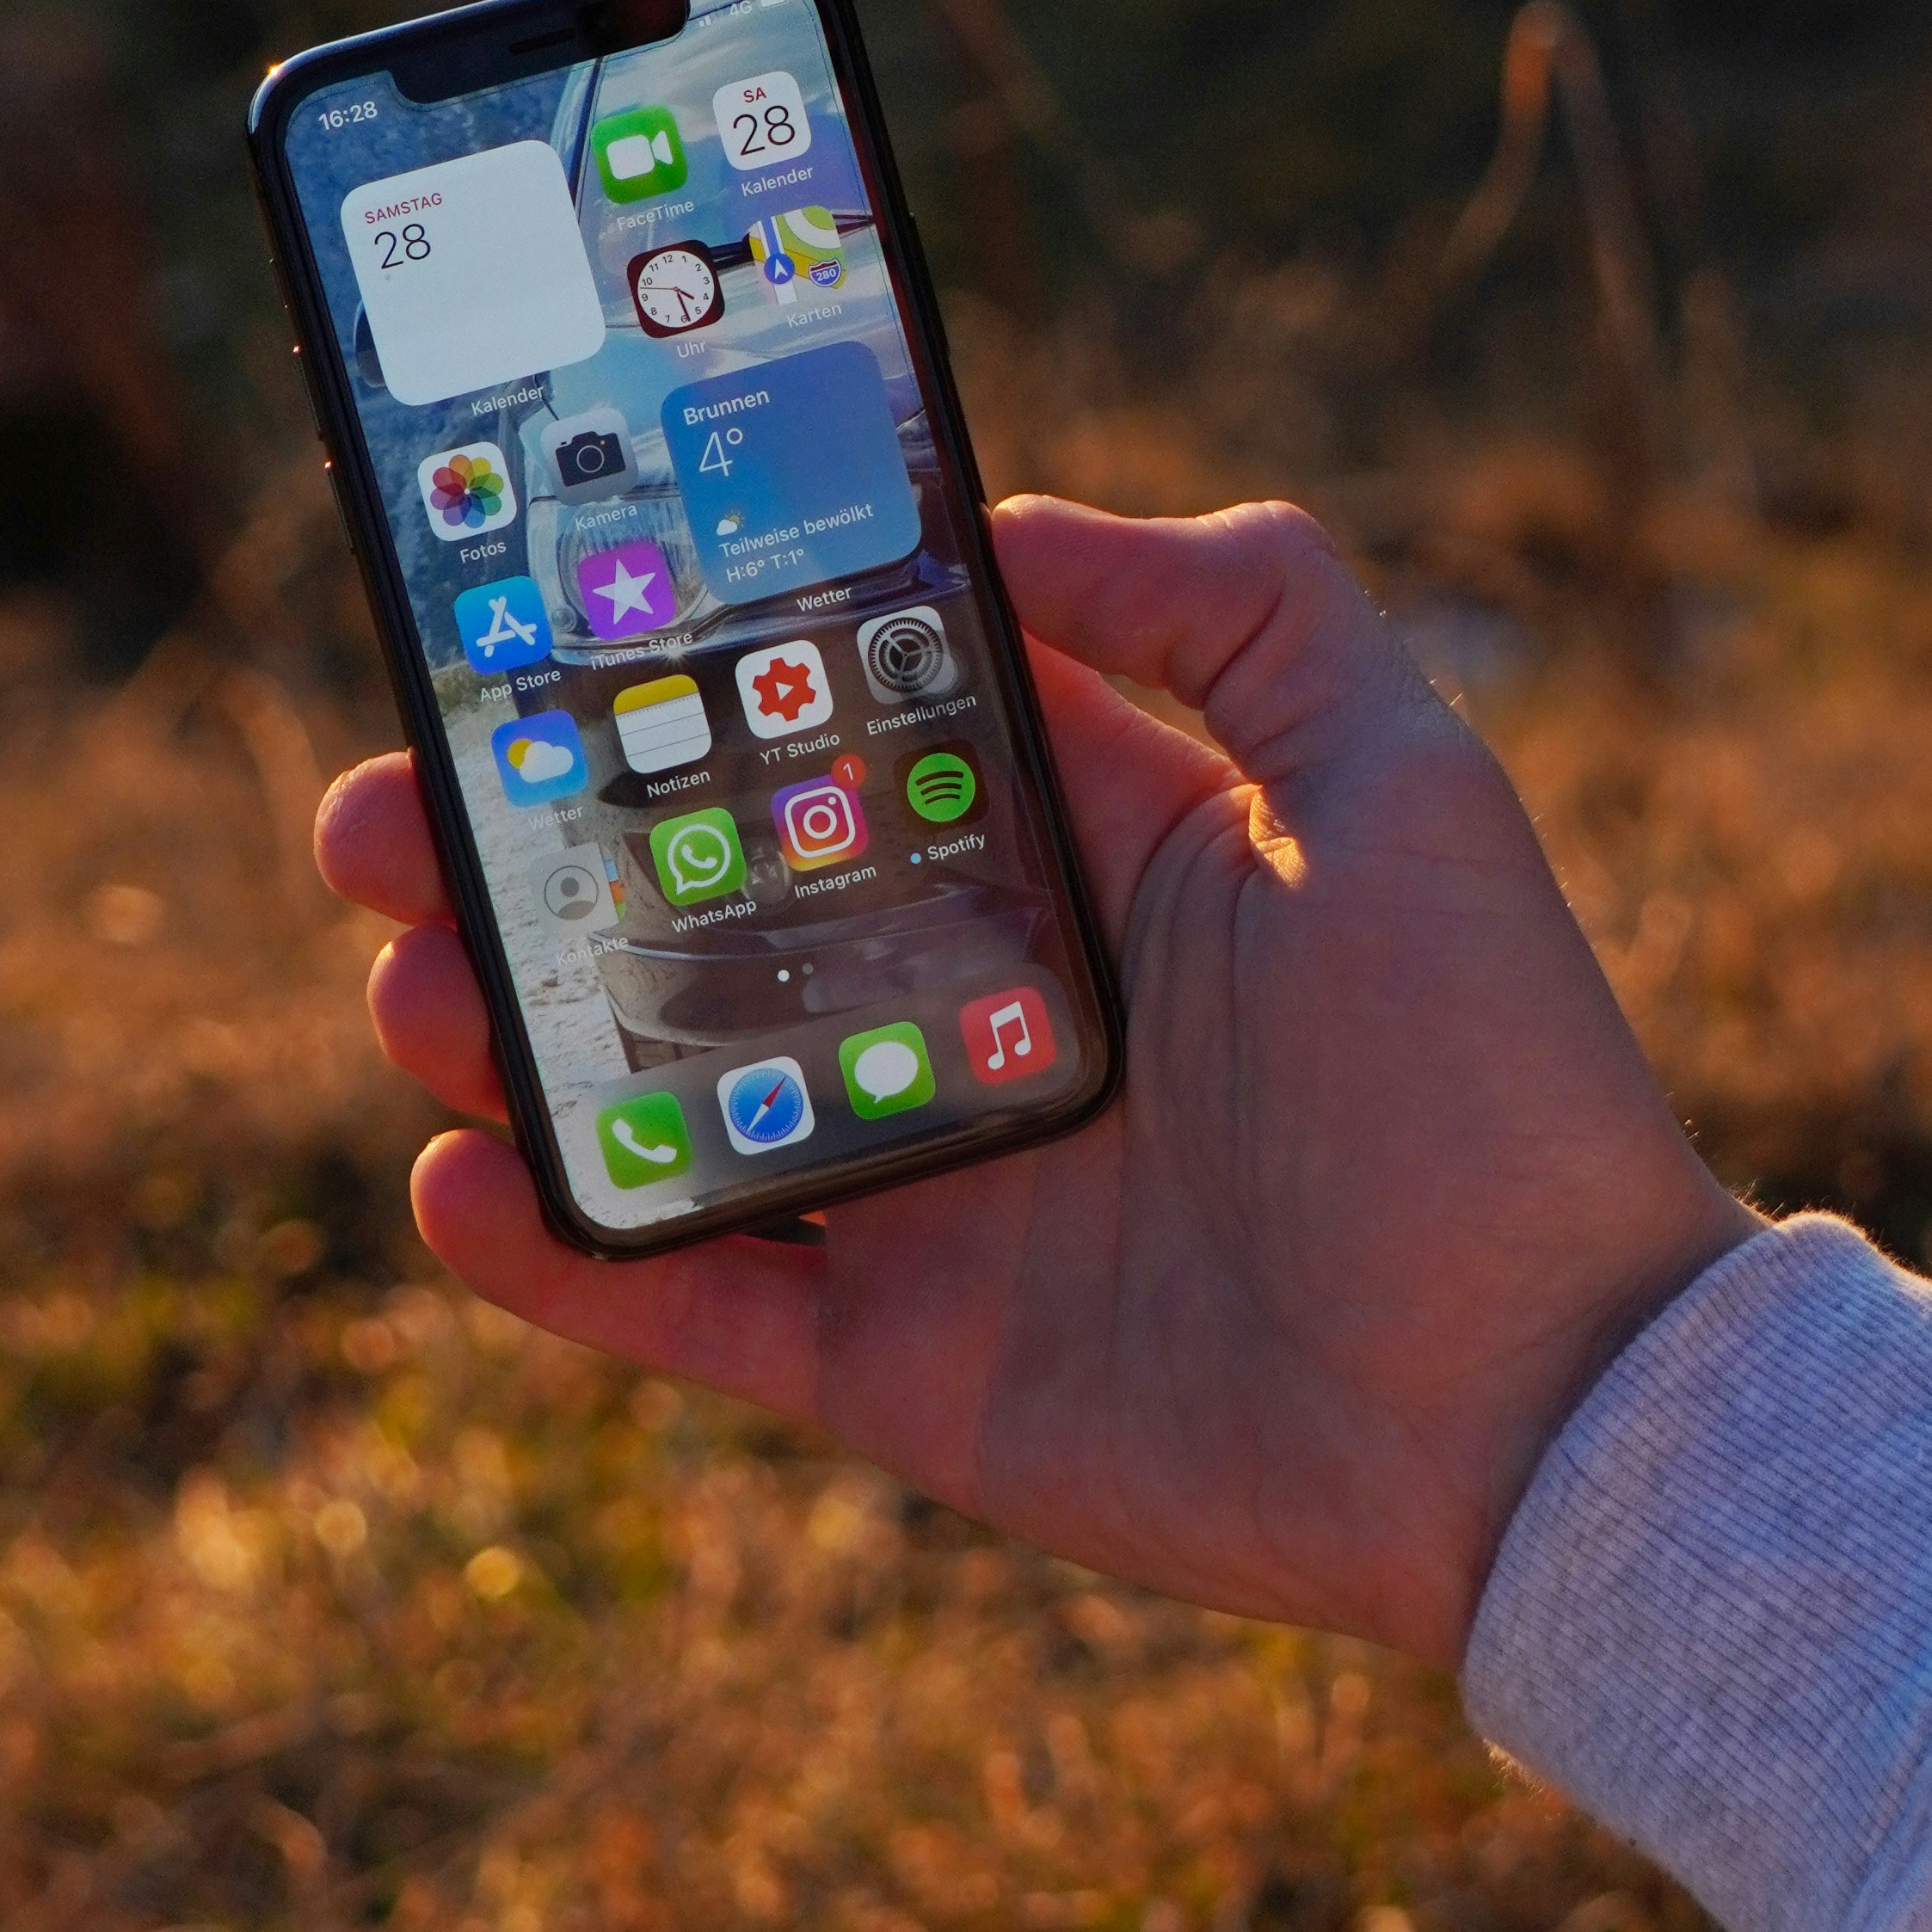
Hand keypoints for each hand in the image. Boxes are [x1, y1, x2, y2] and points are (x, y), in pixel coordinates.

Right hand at [315, 496, 1753, 1664]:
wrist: (1547, 1408)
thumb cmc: (1491, 1078)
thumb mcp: (1402, 777)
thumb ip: (1242, 606)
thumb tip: (1016, 523)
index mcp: (1086, 874)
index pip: (838, 751)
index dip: (688, 689)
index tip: (533, 628)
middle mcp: (985, 1023)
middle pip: (702, 918)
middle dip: (531, 857)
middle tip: (384, 809)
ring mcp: (933, 1201)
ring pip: (662, 1101)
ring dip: (512, 1033)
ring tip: (409, 973)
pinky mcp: (904, 1373)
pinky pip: (689, 1307)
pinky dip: (559, 1254)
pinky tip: (454, 1176)